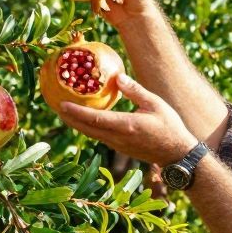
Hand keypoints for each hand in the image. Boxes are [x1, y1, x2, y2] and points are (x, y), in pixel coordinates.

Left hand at [58, 69, 194, 167]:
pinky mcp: (120, 148)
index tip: (61, 104)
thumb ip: (134, 90)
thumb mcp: (155, 103)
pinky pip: (98, 136)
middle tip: (54, 106)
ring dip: (76, 124)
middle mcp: (118, 138)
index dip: (76, 112)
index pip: (94, 119)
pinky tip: (84, 119)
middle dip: (69, 118)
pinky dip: (87, 128)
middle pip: (86, 129)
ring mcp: (118, 145)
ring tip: (64, 112)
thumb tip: (116, 77)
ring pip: (91, 134)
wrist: (177, 155)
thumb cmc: (170, 127)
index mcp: (126, 125)